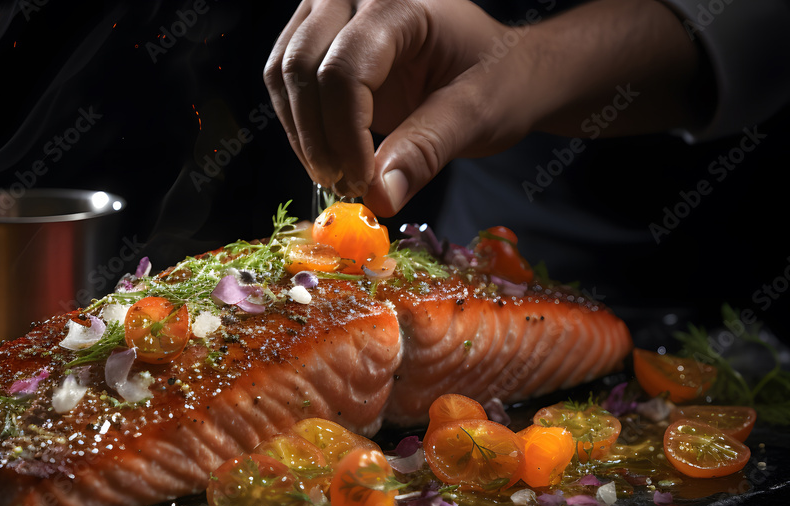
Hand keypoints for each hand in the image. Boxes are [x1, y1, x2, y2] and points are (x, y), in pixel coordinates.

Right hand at [264, 0, 706, 216]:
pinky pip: (285, 82)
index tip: (364, 191)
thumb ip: (426, 148)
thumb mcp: (481, 114)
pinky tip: (333, 164)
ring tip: (345, 182)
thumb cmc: (509, 80)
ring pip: (280, 73)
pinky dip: (300, 130)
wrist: (509, 67)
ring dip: (303, 137)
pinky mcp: (321, 40)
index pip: (342, 66)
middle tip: (354, 194)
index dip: (344, 136)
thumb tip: (372, 202)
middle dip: (320, 140)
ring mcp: (333, 11)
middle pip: (298, 67)